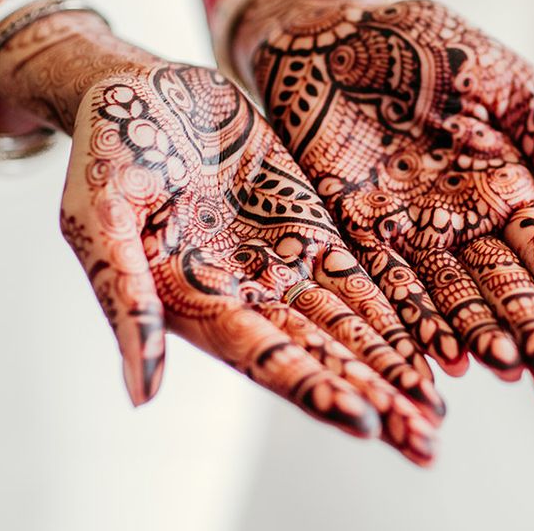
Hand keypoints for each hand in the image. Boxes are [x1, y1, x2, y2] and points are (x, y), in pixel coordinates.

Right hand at [0, 11, 443, 464]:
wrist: (145, 91)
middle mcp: (245, 292)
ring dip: (392, 367)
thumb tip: (141, 394)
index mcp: (194, 300)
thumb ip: (125, 298)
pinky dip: (393, 310)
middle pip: (317, 355)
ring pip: (346, 324)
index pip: (263, 356)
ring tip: (435, 412)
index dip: (312, 387)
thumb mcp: (98, 218)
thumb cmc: (107, 151)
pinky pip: (358, 274)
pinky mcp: (309, 224)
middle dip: (371, 397)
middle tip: (424, 442)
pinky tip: (427, 342)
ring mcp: (281, 259)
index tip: (366, 421)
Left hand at [234, 0, 533, 395]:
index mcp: (506, 179)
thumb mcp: (513, 89)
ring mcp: (409, 222)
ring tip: (499, 371)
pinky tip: (434, 351)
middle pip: (500, 282)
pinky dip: (411, 314)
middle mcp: (460, 212)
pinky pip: (387, 276)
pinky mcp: (356, 222)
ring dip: (473, 332)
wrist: (341, 29)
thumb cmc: (433, 45)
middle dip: (525, 329)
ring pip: (447, 291)